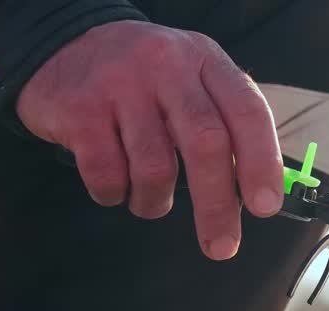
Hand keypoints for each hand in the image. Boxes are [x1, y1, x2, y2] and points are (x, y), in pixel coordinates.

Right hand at [16, 20, 283, 259]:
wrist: (63, 46)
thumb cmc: (146, 81)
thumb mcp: (192, 82)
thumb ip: (225, 126)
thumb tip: (257, 195)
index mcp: (205, 61)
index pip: (247, 112)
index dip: (261, 163)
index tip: (265, 207)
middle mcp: (166, 65)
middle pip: (205, 143)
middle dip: (217, 205)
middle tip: (222, 247)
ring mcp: (120, 83)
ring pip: (155, 167)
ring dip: (155, 202)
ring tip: (150, 200)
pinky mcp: (79, 107)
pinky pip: (107, 174)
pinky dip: (114, 194)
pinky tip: (114, 185)